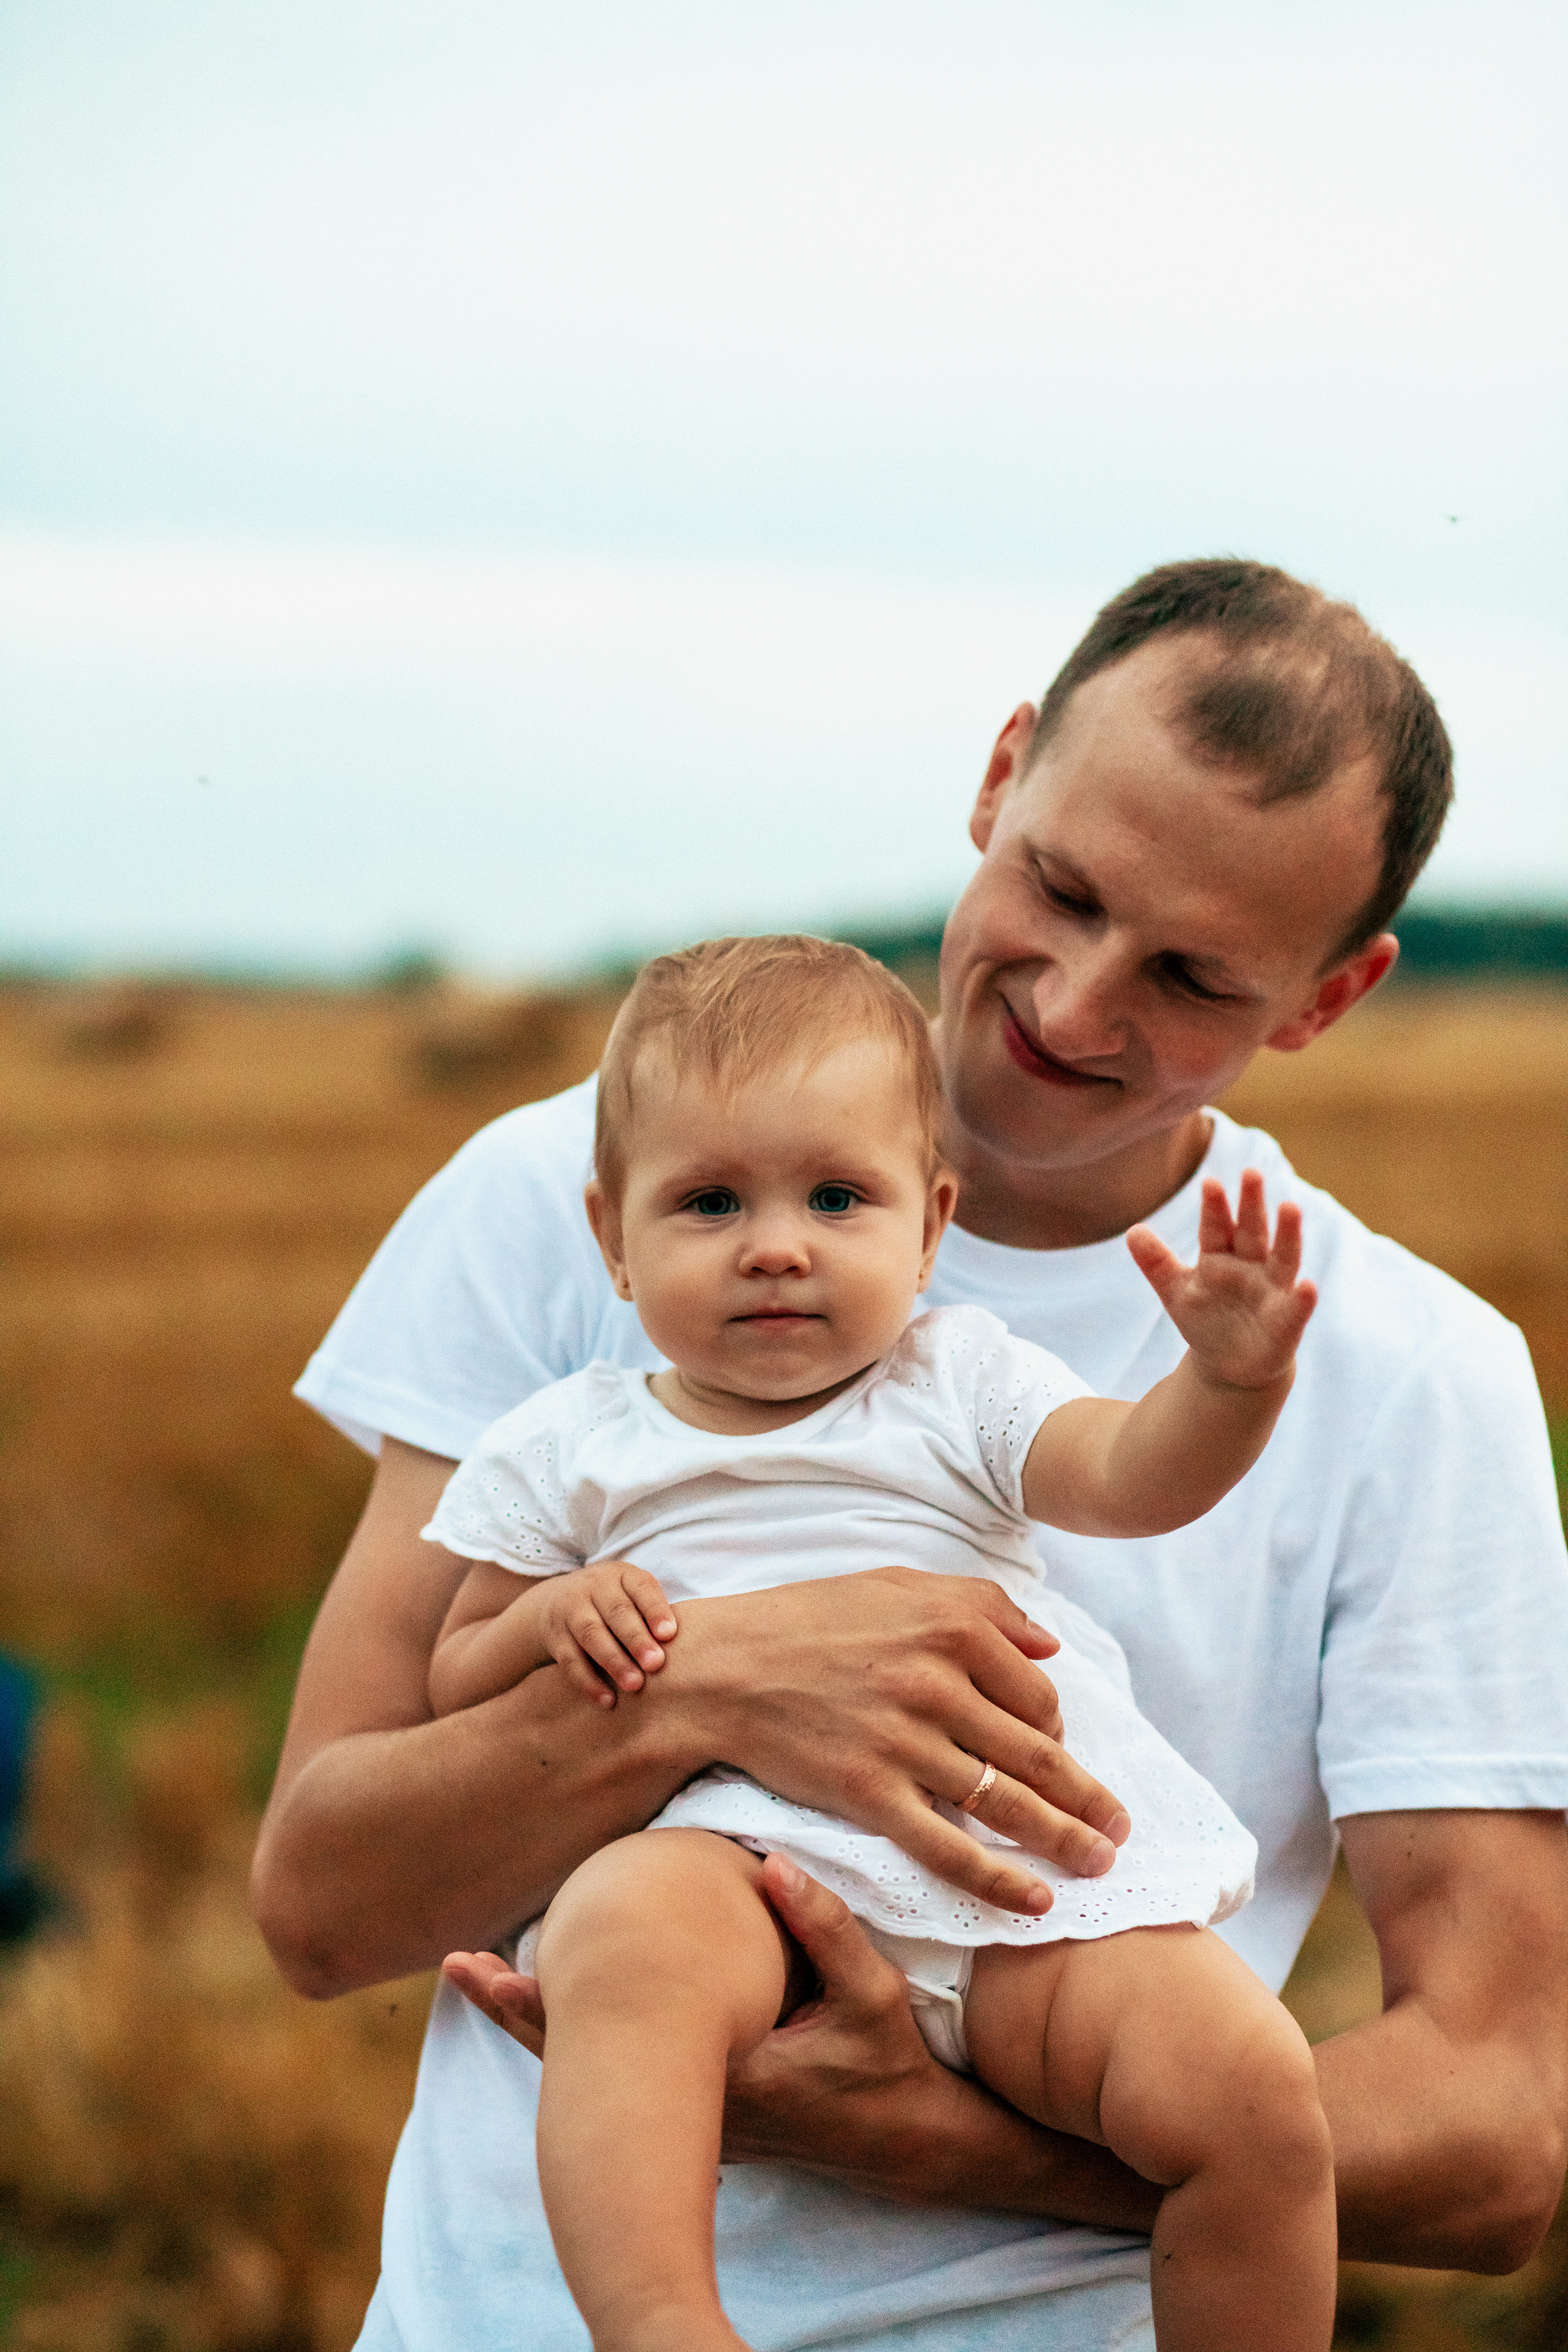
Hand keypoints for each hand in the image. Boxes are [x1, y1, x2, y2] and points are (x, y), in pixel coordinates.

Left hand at [442, 1860, 1163, 2229]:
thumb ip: (825, 1929)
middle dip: (518, 2008)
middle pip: (579, 2055)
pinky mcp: (709, 2108)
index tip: (475, 1962)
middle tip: (457, 1964)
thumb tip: (769, 1861)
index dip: (530, 2002)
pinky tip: (576, 1993)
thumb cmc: (891, 2067)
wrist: (913, 2144)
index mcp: (713, 2073)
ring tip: (489, 1971)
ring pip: (601, 2064)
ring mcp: (696, 2112)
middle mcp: (691, 2101)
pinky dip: (597, 2031)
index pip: (598, 2038)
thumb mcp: (872, 1996)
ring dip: (552, 2018)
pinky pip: (635, 2066)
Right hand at [536, 1560, 678, 1704]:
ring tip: (634, 1684)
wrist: (556, 1601)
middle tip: (655, 1664)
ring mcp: (570, 1609)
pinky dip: (588, 1682)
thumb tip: (680, 1647)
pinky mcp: (555, 1635)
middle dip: (636, 1639)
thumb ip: (652, 1615)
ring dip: (614, 1661)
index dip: (655, 1610)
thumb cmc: (613, 1604)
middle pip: (616, 1612)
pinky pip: (570, 1660)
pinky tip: (607, 1700)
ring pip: (591, 1635)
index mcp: (621, 1574)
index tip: (669, 1634)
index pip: (641, 1587)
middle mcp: (594, 1586)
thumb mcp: (631, 1595)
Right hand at [682, 1570, 1129, 1909]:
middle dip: (1089, 1799)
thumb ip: (980, 1604)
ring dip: (1064, 1841)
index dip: (1058, 1732)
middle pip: (1038, 1753)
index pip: (1038, 1694)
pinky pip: (948, 1847)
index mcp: (952, 1626)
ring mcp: (905, 1741)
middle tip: (1119, 1830)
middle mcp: (938, 1681)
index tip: (1058, 1759)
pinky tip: (1034, 1902)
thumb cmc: (809, 1621)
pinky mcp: (869, 1791)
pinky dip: (998, 1880)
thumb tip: (1050, 1645)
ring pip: (1005, 1803)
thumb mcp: (897, 1585)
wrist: (723, 1669)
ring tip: (1099, 1866)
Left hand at [1126, 1169, 1316, 1390]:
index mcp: (1220, 1256)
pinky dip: (1303, 1299)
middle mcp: (1250, 1266)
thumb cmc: (1205, 1319)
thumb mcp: (1176, 1292)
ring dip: (1288, 1234)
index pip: (1215, 1227)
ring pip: (1282, 1258)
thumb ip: (1156, 1263)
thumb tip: (1132, 1231)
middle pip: (1251, 1231)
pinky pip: (1296, 1308)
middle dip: (1251, 1204)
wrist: (1230, 1365)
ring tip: (1290, 1207)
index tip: (1209, 1181)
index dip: (1213, 1207)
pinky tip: (1308, 1286)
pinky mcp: (1287, 1322)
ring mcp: (1272, 1291)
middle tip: (1251, 1172)